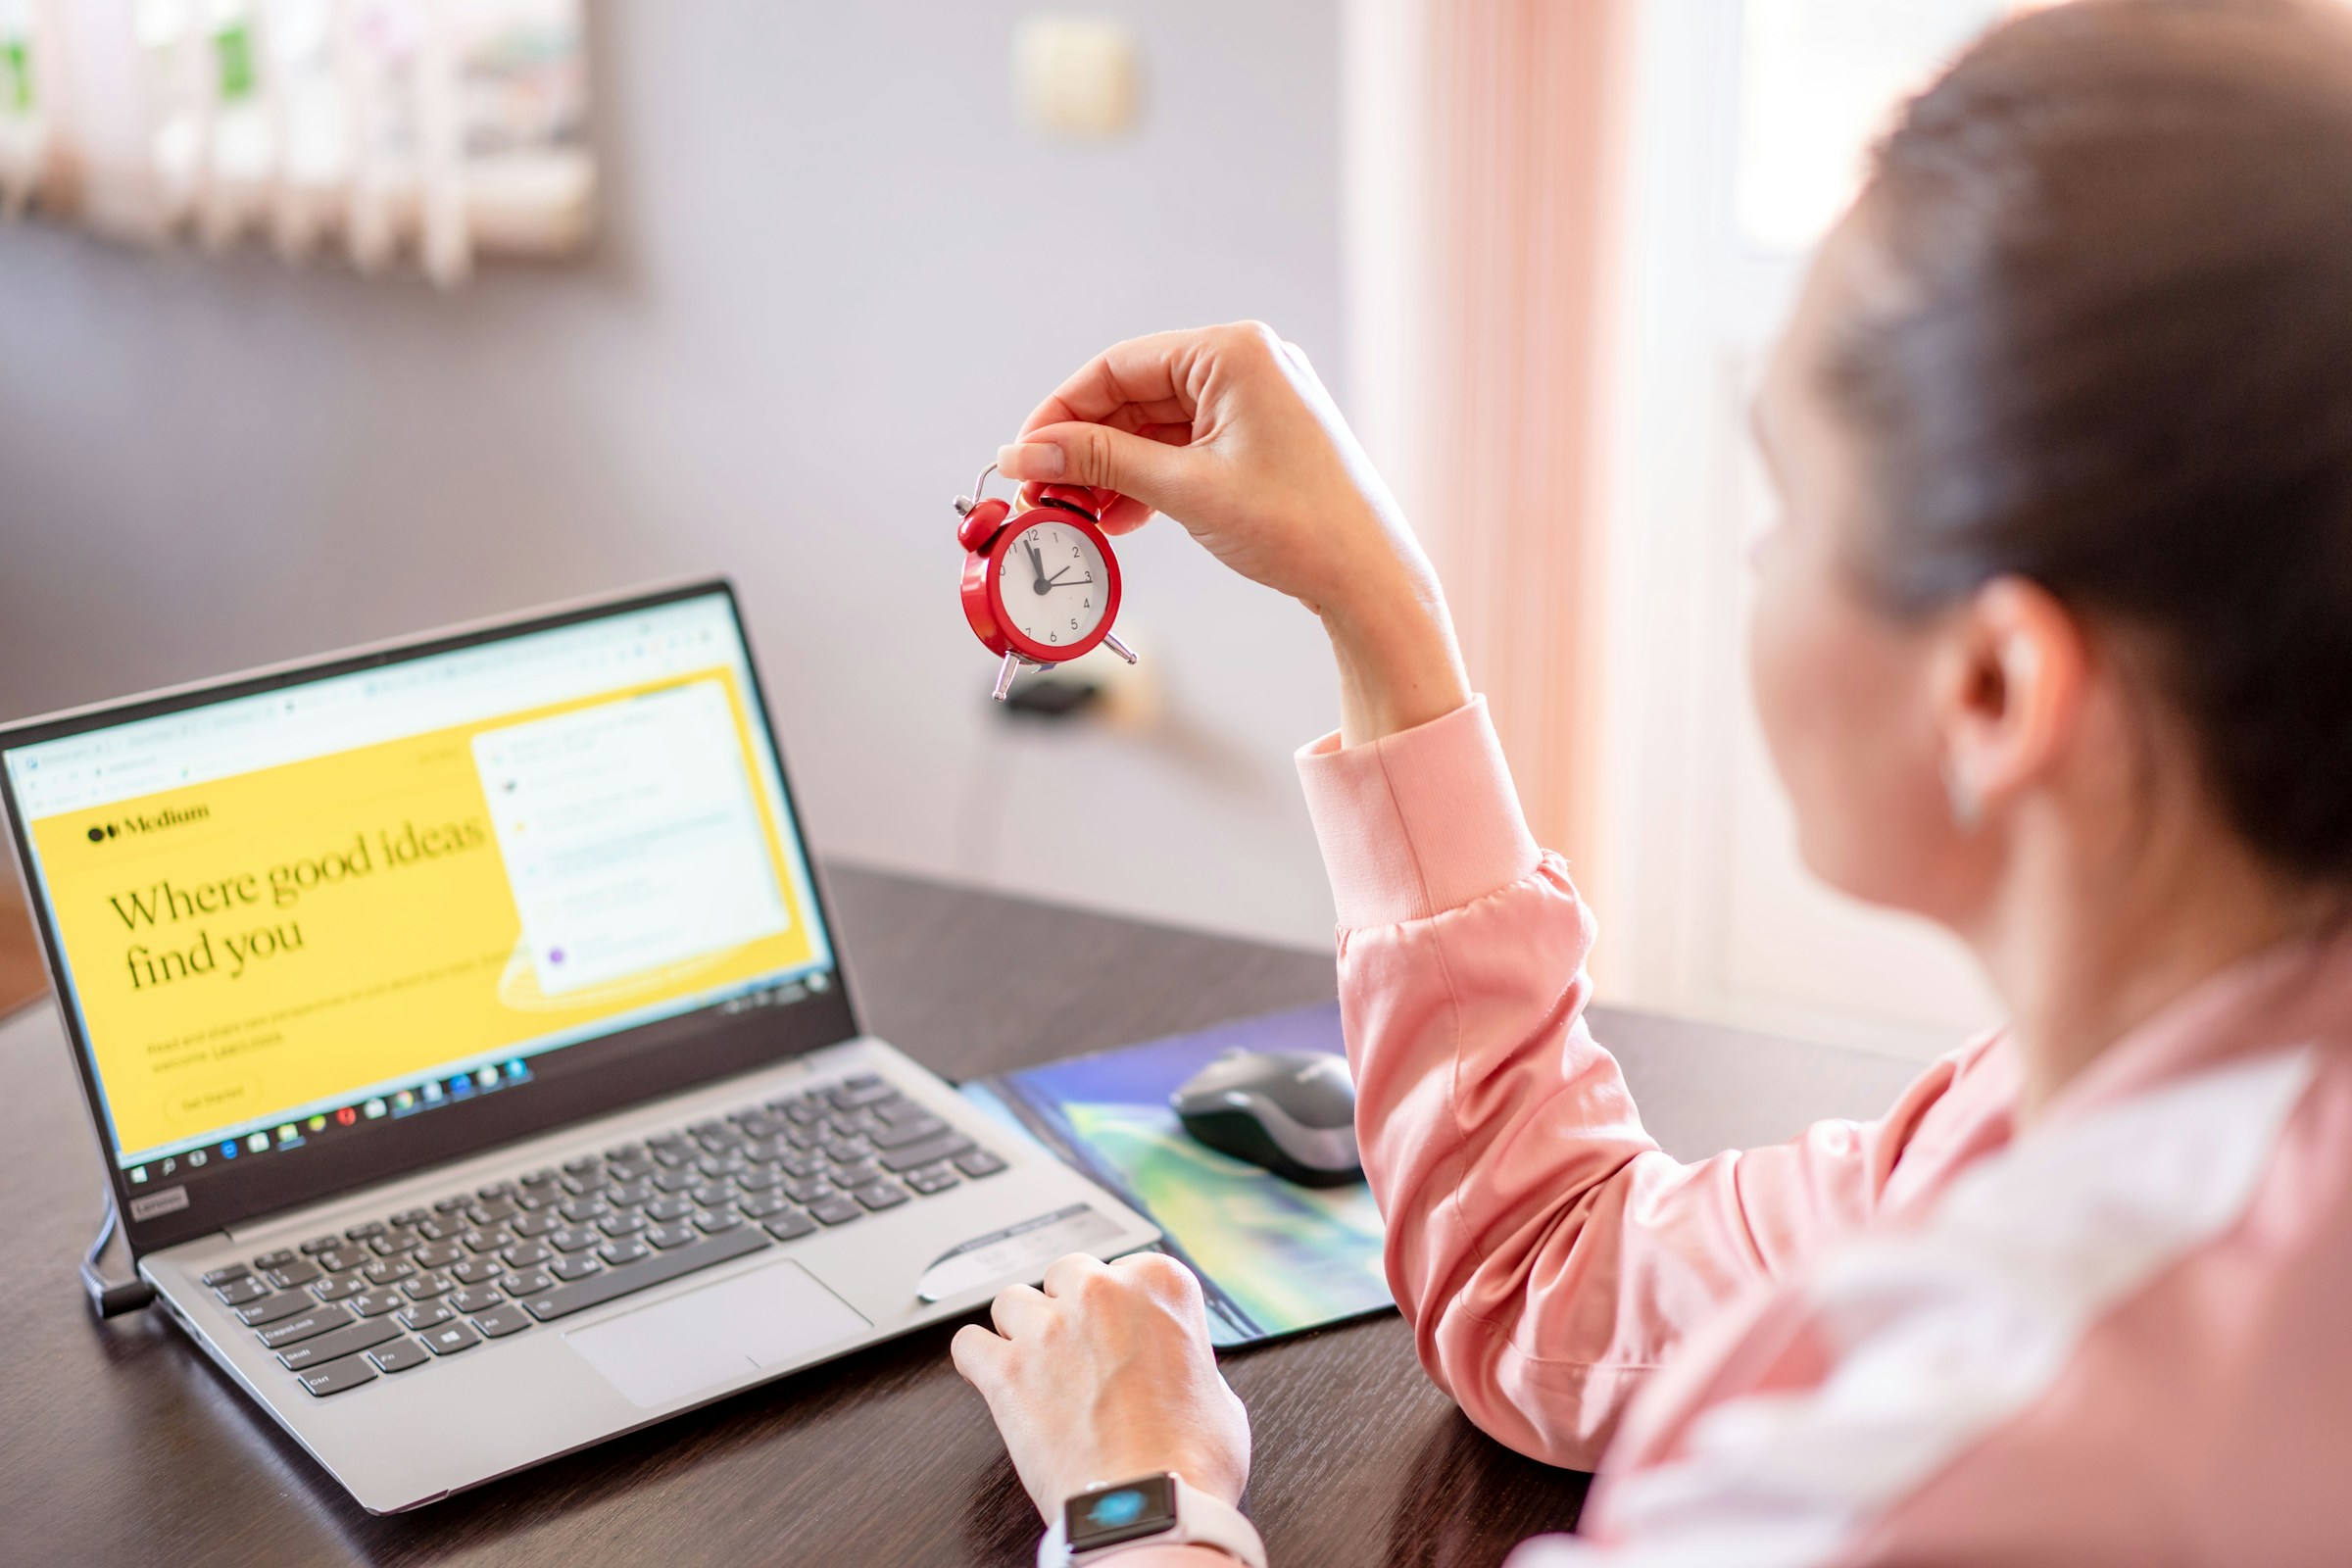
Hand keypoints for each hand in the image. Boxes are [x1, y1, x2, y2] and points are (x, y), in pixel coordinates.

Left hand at [951, 1251, 1250, 1523]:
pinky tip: (995, 1378)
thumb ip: (1185, 1359)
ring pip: (1012, 1301)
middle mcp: (1101, 1293)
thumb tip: (1171, 1365)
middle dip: (1070, 1308)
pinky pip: (968, 1343)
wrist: (1148, 1510)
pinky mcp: (1006, 1370)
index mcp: (1160, 1284)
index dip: (1123, 1306)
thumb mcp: (1219, 1394)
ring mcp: (1049, 1329)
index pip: (1128, 1267)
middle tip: (1081, 1353)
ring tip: (1038, 1369)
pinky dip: (978, 1361)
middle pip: (1066, 1273)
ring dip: (1022, 1330)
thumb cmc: (1190, 1462)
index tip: (1121, 1333)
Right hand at [998, 322, 1469, 744]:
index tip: (1022, 454)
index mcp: (1233, 351)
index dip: (1061, 412)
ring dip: (1112, 470)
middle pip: (1134, 395)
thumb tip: (1026, 451)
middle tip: (1042, 494)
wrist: (1368, 579)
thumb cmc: (1295, 527)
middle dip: (1084, 448)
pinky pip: (1184, 448)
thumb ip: (1100, 462)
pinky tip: (1117, 519)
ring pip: (1155, 426)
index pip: (1119, 366)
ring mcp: (1255, 401)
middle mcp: (1246, 363)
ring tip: (1075, 515)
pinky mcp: (1259, 438)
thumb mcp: (1184, 489)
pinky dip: (1148, 480)